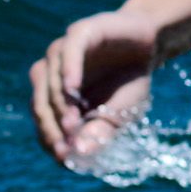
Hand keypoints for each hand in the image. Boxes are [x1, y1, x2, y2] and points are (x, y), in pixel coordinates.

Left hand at [28, 11, 162, 167]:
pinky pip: (68, 52)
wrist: (150, 44)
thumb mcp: (119, 114)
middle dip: (52, 126)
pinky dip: (68, 70)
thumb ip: (99, 132)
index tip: (64, 158)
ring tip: (73, 123)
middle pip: (40, 103)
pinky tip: (73, 88)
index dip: (50, 140)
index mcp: (54, 96)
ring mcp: (62, 52)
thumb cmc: (129, 82)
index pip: (43, 121)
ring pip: (48, 80)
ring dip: (58, 105)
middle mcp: (51, 74)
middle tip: (68, 143)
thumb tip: (80, 154)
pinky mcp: (80, 33)